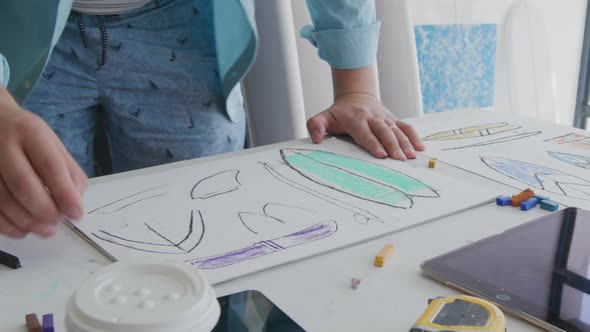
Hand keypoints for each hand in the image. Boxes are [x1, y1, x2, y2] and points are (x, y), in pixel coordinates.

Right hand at [0, 90, 86, 237]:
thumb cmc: (27, 137)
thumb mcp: (51, 143)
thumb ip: (69, 171)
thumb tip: (75, 204)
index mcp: (30, 132)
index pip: (50, 166)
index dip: (65, 193)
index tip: (76, 213)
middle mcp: (2, 145)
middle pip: (23, 184)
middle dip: (44, 210)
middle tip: (57, 223)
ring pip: (2, 200)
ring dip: (26, 222)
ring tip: (44, 230)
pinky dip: (5, 225)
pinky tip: (22, 230)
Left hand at [306, 93, 424, 159]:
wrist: (356, 96)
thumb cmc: (338, 113)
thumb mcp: (323, 117)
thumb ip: (315, 126)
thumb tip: (316, 139)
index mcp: (355, 118)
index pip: (364, 132)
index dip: (372, 143)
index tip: (380, 154)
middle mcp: (372, 117)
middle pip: (384, 131)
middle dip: (392, 145)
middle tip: (399, 159)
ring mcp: (385, 118)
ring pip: (397, 130)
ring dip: (405, 143)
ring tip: (411, 156)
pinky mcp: (393, 119)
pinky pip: (405, 126)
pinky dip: (414, 136)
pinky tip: (420, 147)